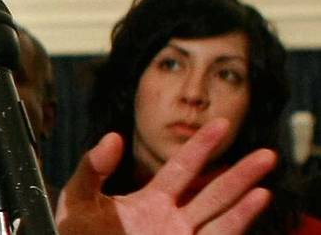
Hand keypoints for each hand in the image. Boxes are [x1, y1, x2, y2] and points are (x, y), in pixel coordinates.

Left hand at [56, 118, 275, 234]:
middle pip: (213, 192)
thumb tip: (113, 137)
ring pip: (221, 217)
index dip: (201, 146)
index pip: (182, 168)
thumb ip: (92, 169)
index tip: (220, 124)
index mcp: (151, 201)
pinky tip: (254, 203)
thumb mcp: (77, 200)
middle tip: (268, 154)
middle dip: (239, 174)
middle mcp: (173, 219)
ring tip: (265, 181)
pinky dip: (237, 222)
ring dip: (244, 199)